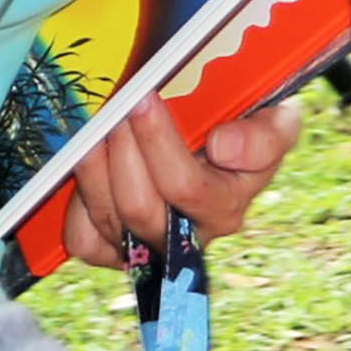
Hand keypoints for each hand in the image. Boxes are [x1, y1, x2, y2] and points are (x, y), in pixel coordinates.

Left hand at [60, 95, 301, 270]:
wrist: (218, 154)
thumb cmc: (240, 135)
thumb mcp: (272, 127)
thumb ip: (264, 137)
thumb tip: (222, 147)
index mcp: (225, 209)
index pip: (186, 187)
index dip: (158, 142)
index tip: (144, 98)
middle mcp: (185, 239)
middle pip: (140, 208)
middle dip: (122, 150)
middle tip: (115, 107)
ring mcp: (146, 248)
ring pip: (108, 220)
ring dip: (95, 167)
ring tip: (97, 125)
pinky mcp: (111, 251)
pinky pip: (84, 240)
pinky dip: (78, 206)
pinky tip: (89, 168)